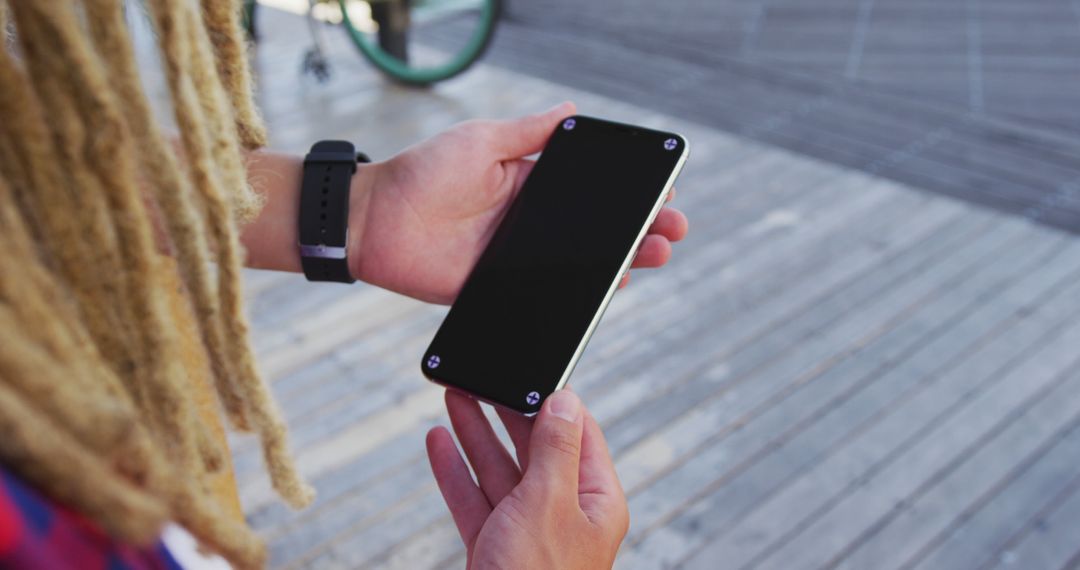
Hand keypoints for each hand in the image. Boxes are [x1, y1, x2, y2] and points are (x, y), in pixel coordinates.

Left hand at [349, 102, 688, 303]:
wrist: (375, 220)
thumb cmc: (423, 172)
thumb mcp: (481, 141)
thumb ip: (527, 132)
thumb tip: (574, 110)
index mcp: (531, 184)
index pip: (593, 191)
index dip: (630, 193)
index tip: (664, 192)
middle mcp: (533, 223)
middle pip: (598, 230)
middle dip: (641, 229)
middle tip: (673, 229)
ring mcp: (520, 257)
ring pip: (582, 265)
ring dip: (623, 261)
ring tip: (654, 255)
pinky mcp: (503, 287)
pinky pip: (548, 294)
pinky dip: (581, 295)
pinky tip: (609, 289)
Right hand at [426, 390, 628, 568]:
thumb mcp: (549, 501)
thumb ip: (555, 448)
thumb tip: (566, 400)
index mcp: (594, 500)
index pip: (580, 434)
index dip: (555, 402)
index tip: (531, 373)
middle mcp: (564, 513)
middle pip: (534, 449)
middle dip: (505, 413)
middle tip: (482, 377)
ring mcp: (527, 532)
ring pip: (500, 471)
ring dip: (475, 434)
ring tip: (454, 397)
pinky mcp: (495, 548)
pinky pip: (474, 500)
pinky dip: (455, 472)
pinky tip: (438, 443)